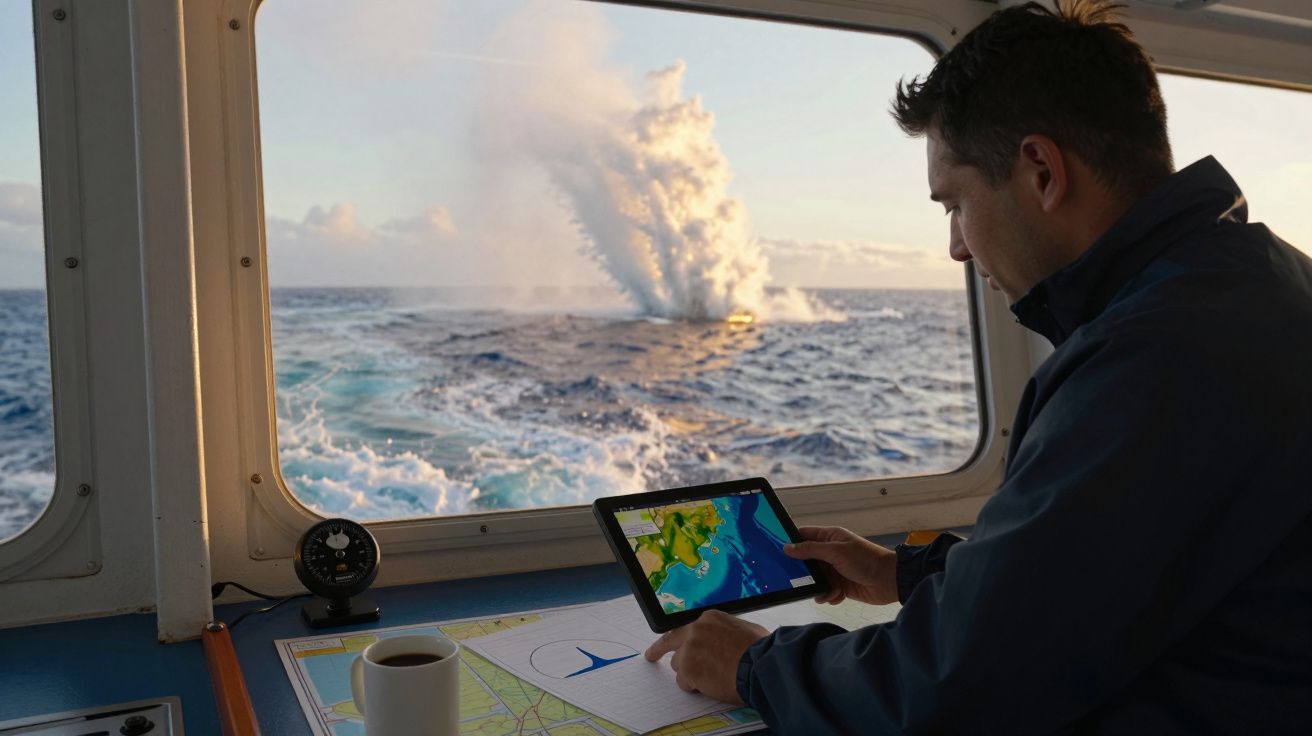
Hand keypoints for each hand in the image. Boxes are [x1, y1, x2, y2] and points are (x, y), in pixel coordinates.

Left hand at [643, 609, 767, 704]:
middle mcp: (696, 629)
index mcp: (709, 618)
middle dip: (658, 650)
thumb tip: (727, 640)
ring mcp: (690, 648)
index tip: (668, 641)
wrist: (762, 664)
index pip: (686, 628)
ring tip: (714, 677)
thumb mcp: (744, 630)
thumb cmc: (760, 650)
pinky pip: (684, 682)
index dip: (678, 638)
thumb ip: (725, 633)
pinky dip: (695, 687)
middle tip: (651, 656)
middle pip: (672, 643)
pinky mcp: (688, 668)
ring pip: (679, 666)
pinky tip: (712, 685)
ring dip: (692, 675)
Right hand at [785, 526, 897, 605]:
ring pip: (815, 579)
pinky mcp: (841, 586)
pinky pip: (826, 591)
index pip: (803, 535)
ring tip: (824, 591)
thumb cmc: (866, 560)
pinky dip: (828, 595)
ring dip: (817, 587)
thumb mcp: (835, 552)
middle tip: (794, 579)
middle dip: (802, 571)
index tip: (777, 550)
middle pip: (806, 560)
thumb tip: (788, 547)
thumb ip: (810, 549)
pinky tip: (836, 596)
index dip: (790, 541)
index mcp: (830, 538)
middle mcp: (831, 553)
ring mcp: (836, 570)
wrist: (890, 581)